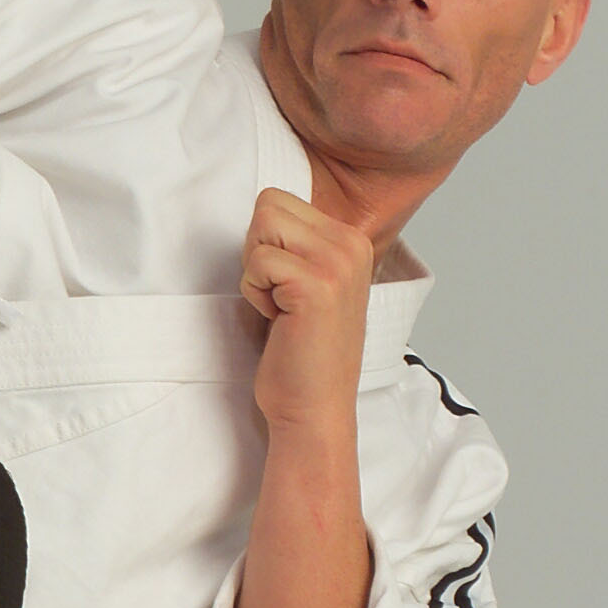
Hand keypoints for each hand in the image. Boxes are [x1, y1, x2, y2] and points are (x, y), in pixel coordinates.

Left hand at [239, 187, 375, 437]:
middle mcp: (351, 244)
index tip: (284, 285)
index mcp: (352, 240)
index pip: (278, 200)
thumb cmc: (302, 352)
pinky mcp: (315, 285)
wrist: (315, 407)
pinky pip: (257, 263)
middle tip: (278, 295)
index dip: (265, 243)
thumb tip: (264, 211)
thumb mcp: (312, 283)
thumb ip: (299, 245)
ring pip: (261, 227)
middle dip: (257, 250)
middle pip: (268, 204)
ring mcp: (337, 263)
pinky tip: (280, 320)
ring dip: (255, 271)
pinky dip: (255, 293)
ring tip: (281, 307)